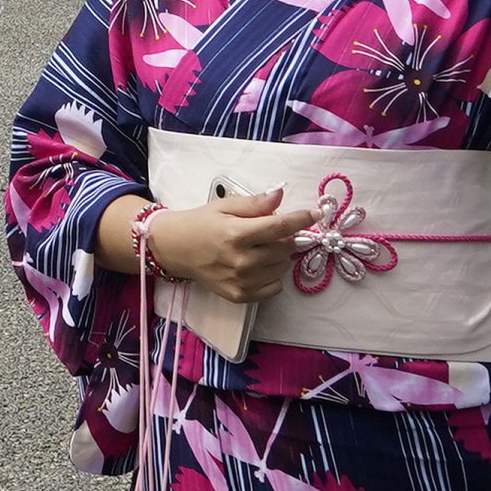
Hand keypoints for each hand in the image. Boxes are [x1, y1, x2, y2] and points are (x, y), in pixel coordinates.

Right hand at [152, 188, 316, 304]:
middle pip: (284, 248)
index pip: (279, 227)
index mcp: (236, 234)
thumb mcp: (225, 206)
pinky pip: (274, 287)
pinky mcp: (240, 296)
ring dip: (279, 255)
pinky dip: (273, 275)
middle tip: (269, 231)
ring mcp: (241, 281)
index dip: (301, 219)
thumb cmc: (200, 223)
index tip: (315, 213)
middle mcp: (241, 260)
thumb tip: (280, 195)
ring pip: (282, 267)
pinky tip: (257, 265)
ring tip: (260, 248)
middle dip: (285, 236)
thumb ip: (254, 203)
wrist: (175, 249)